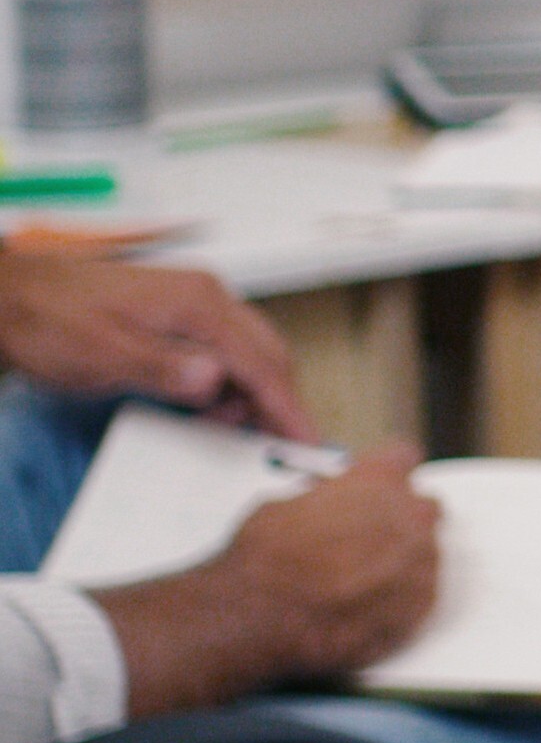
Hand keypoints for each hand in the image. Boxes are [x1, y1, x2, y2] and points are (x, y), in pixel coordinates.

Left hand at [0, 257, 314, 439]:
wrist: (10, 294)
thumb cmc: (49, 322)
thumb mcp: (103, 355)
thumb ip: (164, 369)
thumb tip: (216, 383)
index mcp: (199, 304)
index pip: (262, 363)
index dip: (288, 407)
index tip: (308, 443)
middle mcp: (208, 296)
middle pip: (268, 352)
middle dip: (280, 401)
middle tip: (285, 447)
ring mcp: (194, 301)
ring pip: (250, 350)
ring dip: (253, 392)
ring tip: (239, 433)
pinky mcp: (178, 311)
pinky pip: (225, 347)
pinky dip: (230, 379)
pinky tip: (211, 404)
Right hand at [103, 448, 444, 710]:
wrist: (261, 616)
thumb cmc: (264, 561)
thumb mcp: (282, 506)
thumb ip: (323, 499)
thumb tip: (327, 505)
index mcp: (379, 481)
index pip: (402, 458)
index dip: (386, 472)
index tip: (378, 483)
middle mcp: (410, 517)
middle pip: (424, 508)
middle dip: (399, 518)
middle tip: (367, 536)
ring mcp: (421, 563)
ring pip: (424, 554)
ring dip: (398, 562)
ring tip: (354, 581)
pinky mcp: (421, 605)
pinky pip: (420, 594)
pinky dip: (397, 597)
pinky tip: (361, 605)